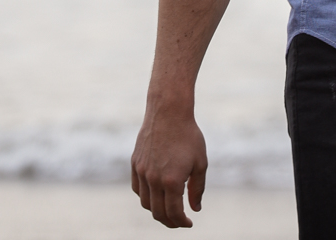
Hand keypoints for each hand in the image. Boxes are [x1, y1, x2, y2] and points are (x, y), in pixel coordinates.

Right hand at [131, 107, 207, 227]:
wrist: (168, 112)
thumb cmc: (188, 136)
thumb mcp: (200, 163)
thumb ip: (197, 189)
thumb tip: (195, 209)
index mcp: (172, 181)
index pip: (174, 213)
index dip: (181, 222)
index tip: (189, 223)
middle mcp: (153, 179)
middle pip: (158, 212)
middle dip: (169, 221)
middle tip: (179, 221)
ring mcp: (141, 172)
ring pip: (145, 202)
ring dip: (157, 210)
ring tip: (168, 208)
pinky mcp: (135, 163)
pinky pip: (137, 188)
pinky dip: (146, 196)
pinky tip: (156, 194)